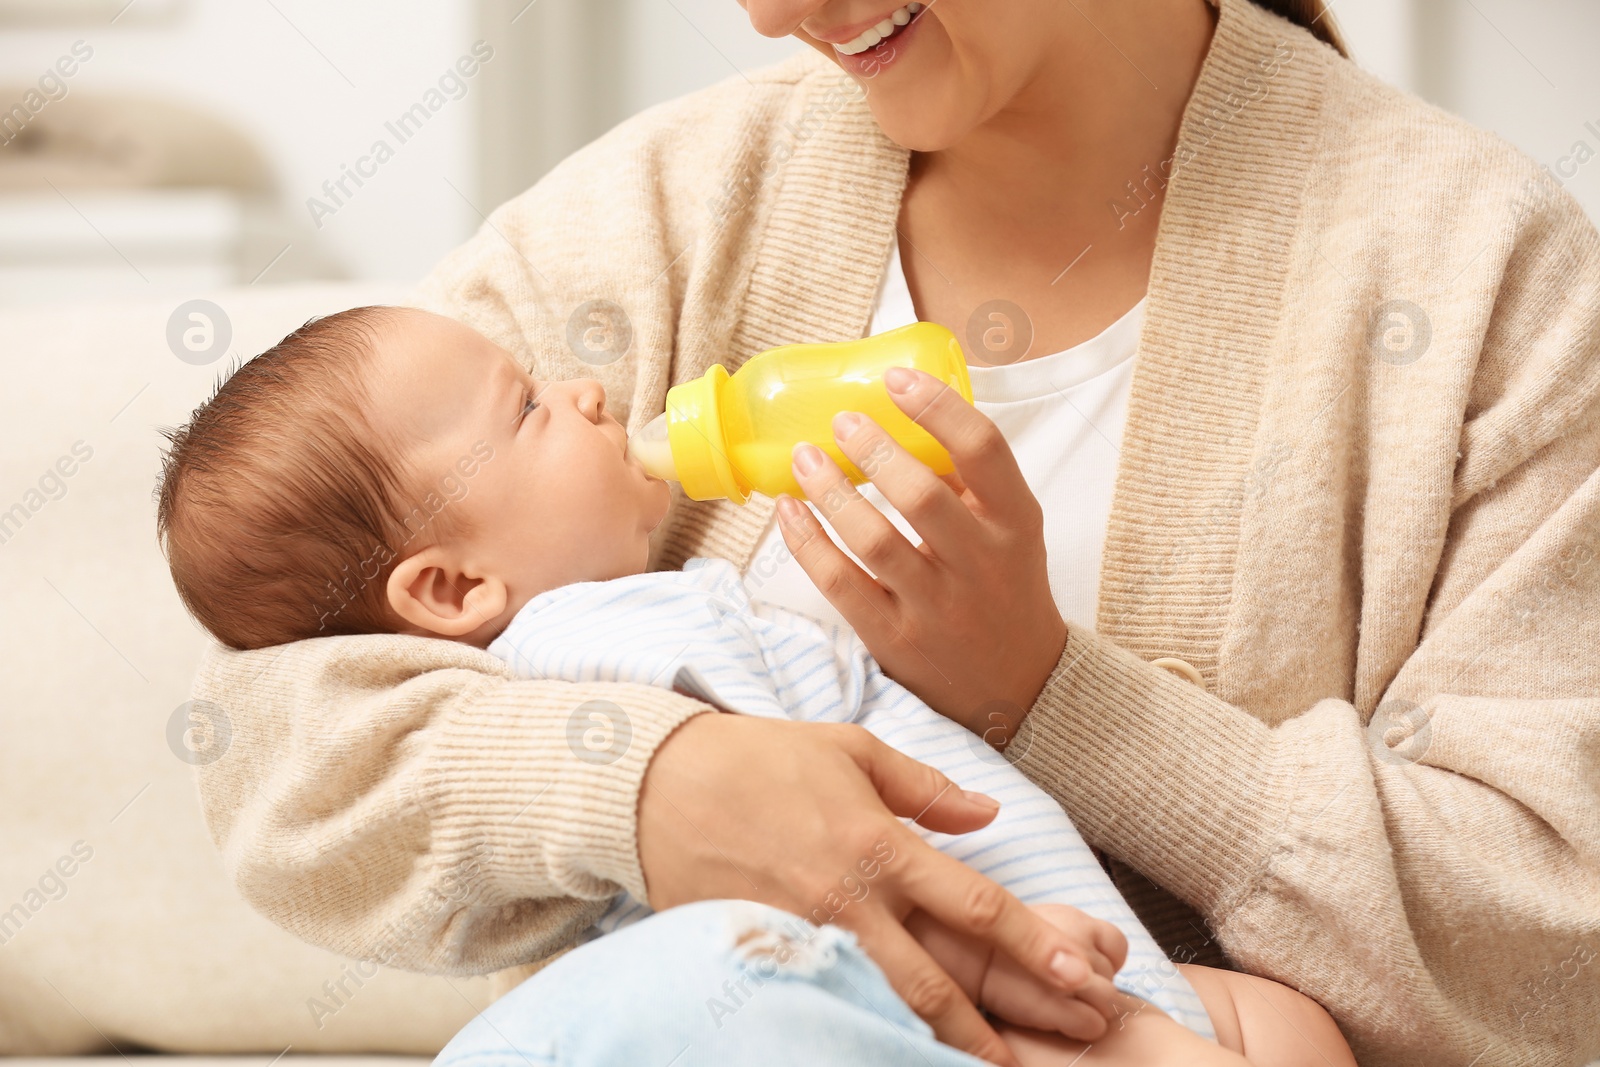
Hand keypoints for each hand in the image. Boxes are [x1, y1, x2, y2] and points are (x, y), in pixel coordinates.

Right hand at [639, 713, 1116, 1064]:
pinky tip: (908, 1049)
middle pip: (944, 977)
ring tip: (1002, 1066)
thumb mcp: (851, 750)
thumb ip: (926, 788)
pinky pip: (838, 1003)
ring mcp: (811, 938)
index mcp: (880, 844)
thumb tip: (989, 812)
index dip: (1034, 943)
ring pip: (893, 1004)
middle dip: (1009, 1015)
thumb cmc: (761, 758)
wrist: (658, 787)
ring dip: (951, 1041)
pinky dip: (879, 1030)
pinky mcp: (774, 957)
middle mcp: (852, 901)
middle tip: (1071, 1037)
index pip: (974, 904)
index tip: (1084, 971)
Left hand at [775, 366, 1065, 739]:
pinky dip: (807, 542)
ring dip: (831, 493)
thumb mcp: (1010, 529)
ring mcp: (936, 605)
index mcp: (1015, 522)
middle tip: (841, 422)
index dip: (937, 406)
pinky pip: (840, 583)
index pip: (983, 449)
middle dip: (874, 450)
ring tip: (804, 458)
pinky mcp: (895, 638)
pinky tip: (789, 510)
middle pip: (921, 494)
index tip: (897, 379)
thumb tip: (903, 413)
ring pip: (873, 540)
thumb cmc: (1005, 585)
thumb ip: (968, 480)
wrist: (1019, 684)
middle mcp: (980, 563)